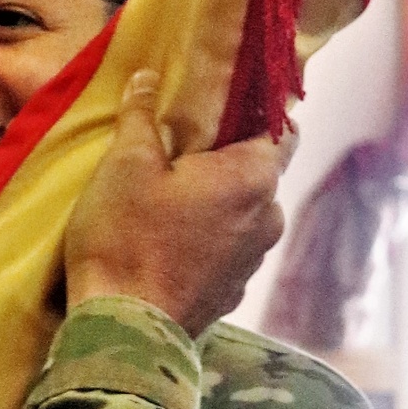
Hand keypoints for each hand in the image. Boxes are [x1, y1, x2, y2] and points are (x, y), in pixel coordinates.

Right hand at [64, 71, 294, 337]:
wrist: (123, 331)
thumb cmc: (127, 238)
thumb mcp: (125, 165)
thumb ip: (140, 116)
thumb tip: (148, 78)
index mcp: (254, 177)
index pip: (284, 128)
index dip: (257, 112)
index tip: (222, 107)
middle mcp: (269, 218)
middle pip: (258, 173)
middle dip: (224, 161)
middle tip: (177, 154)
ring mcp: (253, 262)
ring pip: (242, 215)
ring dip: (214, 205)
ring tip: (166, 203)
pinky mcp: (232, 294)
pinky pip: (226, 251)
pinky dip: (205, 242)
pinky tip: (165, 244)